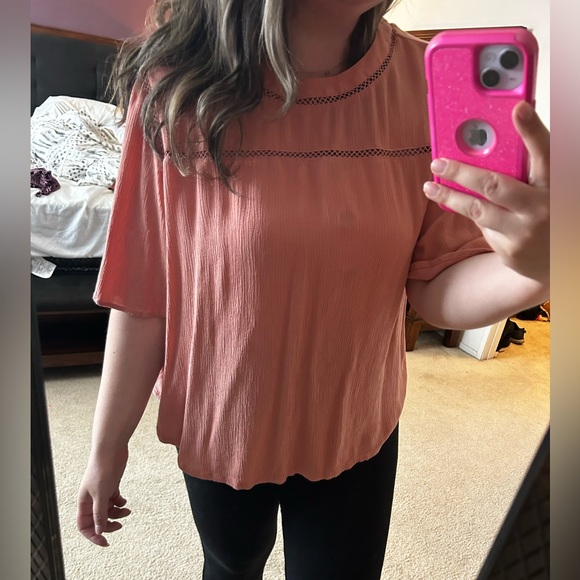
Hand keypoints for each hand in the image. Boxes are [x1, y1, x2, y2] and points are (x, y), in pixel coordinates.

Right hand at [77, 447, 130, 546]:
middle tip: (120, 526)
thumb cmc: (102, 469)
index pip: (84, 525)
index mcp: (84, 502)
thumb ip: (99, 513)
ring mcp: (102, 491)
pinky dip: (120, 503)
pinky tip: (125, 501)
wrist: (111, 449)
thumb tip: (99, 531)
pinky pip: (114, 500)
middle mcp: (91, 498)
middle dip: (108, 525)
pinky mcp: (111, 484)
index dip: (93, 535)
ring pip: (108, 510)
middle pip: (97, 519)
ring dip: (117, 513)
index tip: (105, 541)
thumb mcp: (101, 495)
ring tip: (127, 511)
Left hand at [422, 100, 549, 285]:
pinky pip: (483, 228)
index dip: (531, 130)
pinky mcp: (511, 251)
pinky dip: (475, 216)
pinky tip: (468, 210)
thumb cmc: (551, 210)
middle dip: (461, 172)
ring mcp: (524, 232)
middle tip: (438, 162)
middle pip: (493, 185)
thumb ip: (529, 167)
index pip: (544, 152)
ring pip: (477, 210)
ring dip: (450, 196)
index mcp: (555, 184)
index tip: (518, 108)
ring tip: (430, 187)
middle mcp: (540, 207)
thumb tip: (497, 140)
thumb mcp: (549, 186)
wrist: (564, 259)